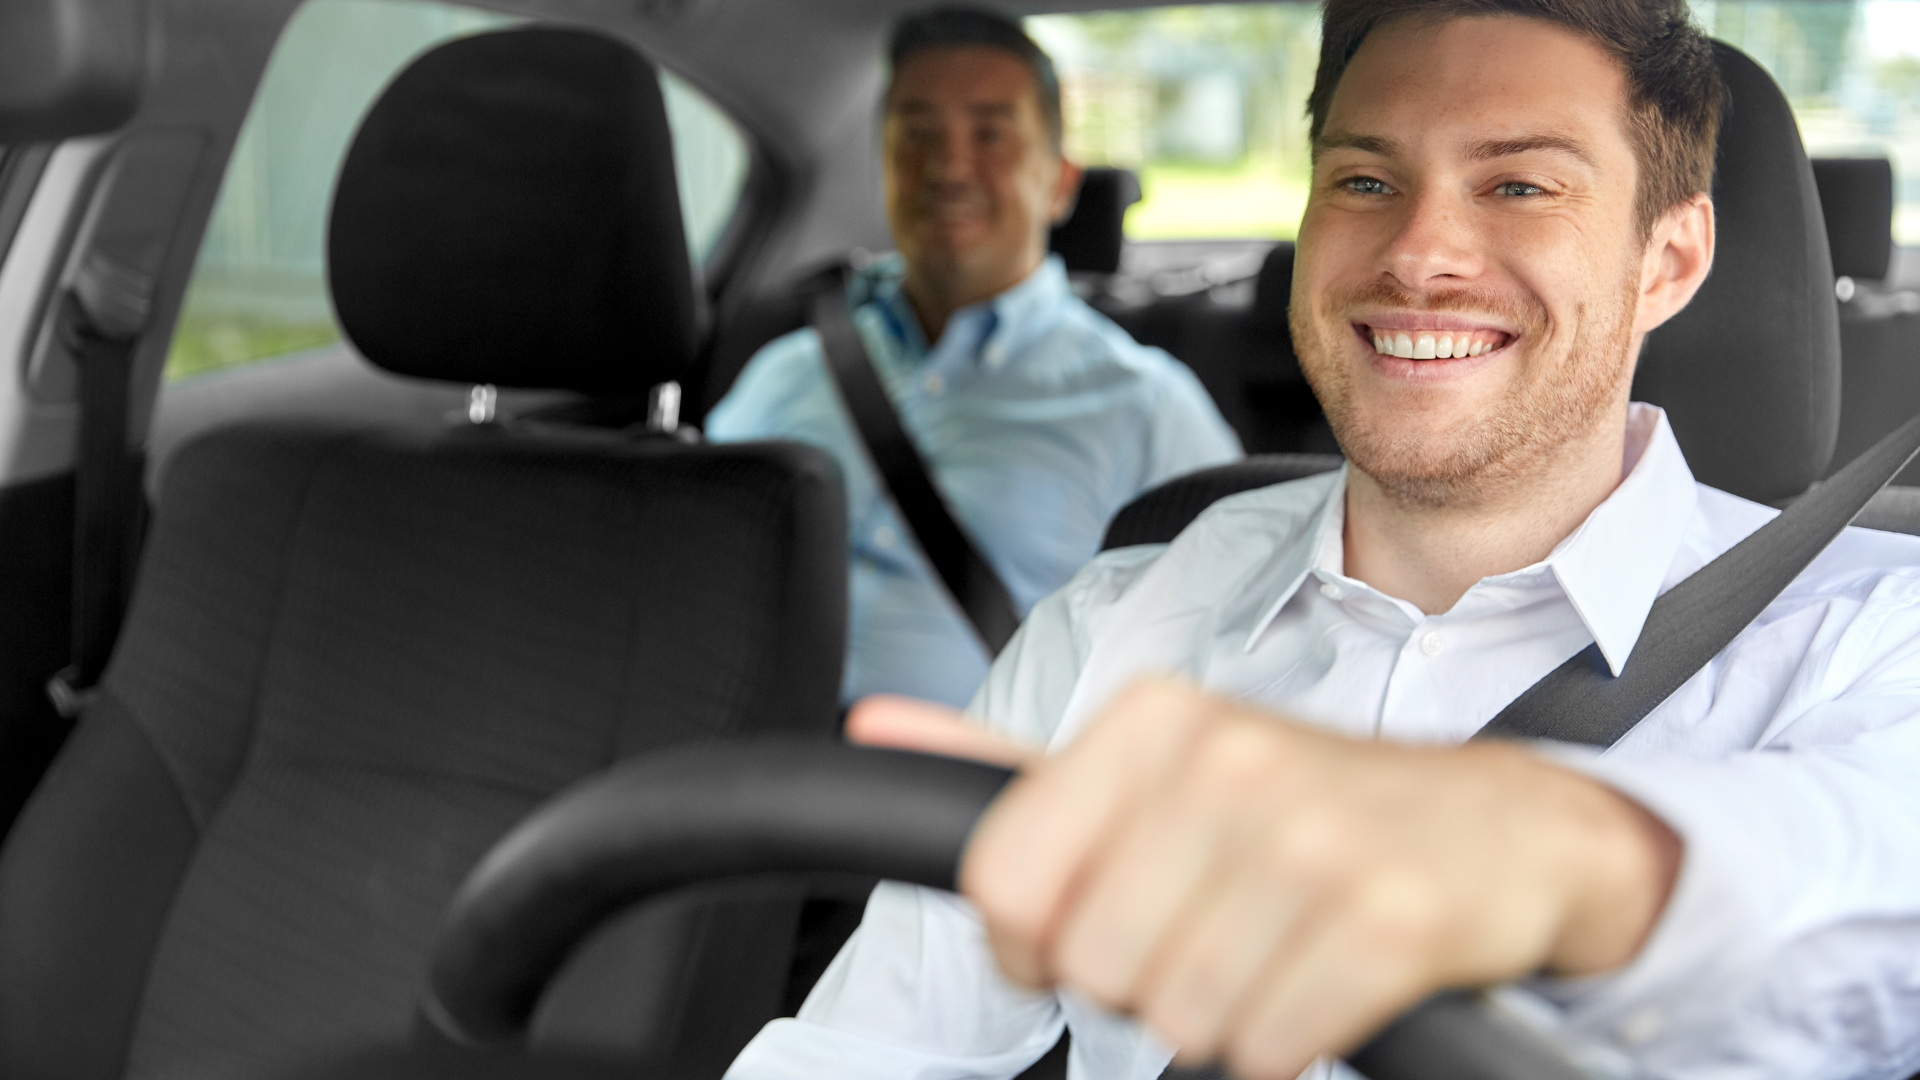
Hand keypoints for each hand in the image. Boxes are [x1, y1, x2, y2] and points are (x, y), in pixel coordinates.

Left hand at [846, 679, 1680, 1078]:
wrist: (1507, 830)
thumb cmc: (1310, 806)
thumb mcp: (1157, 764)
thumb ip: (1012, 763)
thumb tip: (873, 725)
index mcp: (1153, 721)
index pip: (1005, 881)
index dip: (1033, 942)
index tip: (1087, 929)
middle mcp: (1227, 763)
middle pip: (1090, 966)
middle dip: (1140, 981)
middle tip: (1210, 934)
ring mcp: (1313, 840)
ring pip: (1175, 1017)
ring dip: (1218, 1016)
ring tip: (1269, 952)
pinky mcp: (1388, 921)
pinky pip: (1267, 1051)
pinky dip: (1286, 1042)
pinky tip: (1321, 982)